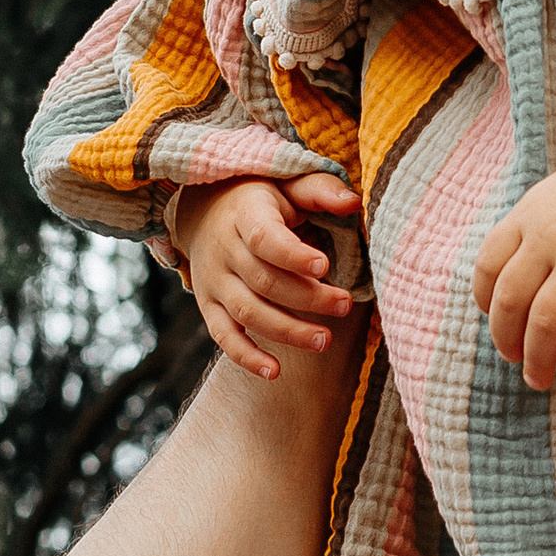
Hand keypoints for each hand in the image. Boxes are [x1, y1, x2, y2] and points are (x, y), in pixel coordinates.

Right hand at [170, 171, 360, 380]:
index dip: (292, 255)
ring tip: (324, 340)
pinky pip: (223, 336)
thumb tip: (352, 203)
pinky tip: (274, 372)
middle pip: (264, 280)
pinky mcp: (209, 306)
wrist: (203, 210)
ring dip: (286, 331)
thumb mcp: (286, 183)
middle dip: (307, 297)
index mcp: (244, 214)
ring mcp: (213, 281)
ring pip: (248, 312)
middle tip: (345, 305)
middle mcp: (224, 250)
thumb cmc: (260, 199)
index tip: (324, 266)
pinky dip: (246, 357)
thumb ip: (318, 190)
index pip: (265, 238)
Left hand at [472, 134, 555, 393]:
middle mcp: (550, 236)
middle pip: (511, 300)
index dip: (484, 301)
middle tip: (513, 359)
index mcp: (530, 214)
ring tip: (539, 377)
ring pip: (545, 320)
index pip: (488, 266)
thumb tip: (521, 281)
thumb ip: (537, 231)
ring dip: (537, 357)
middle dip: (506, 338)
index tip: (493, 320)